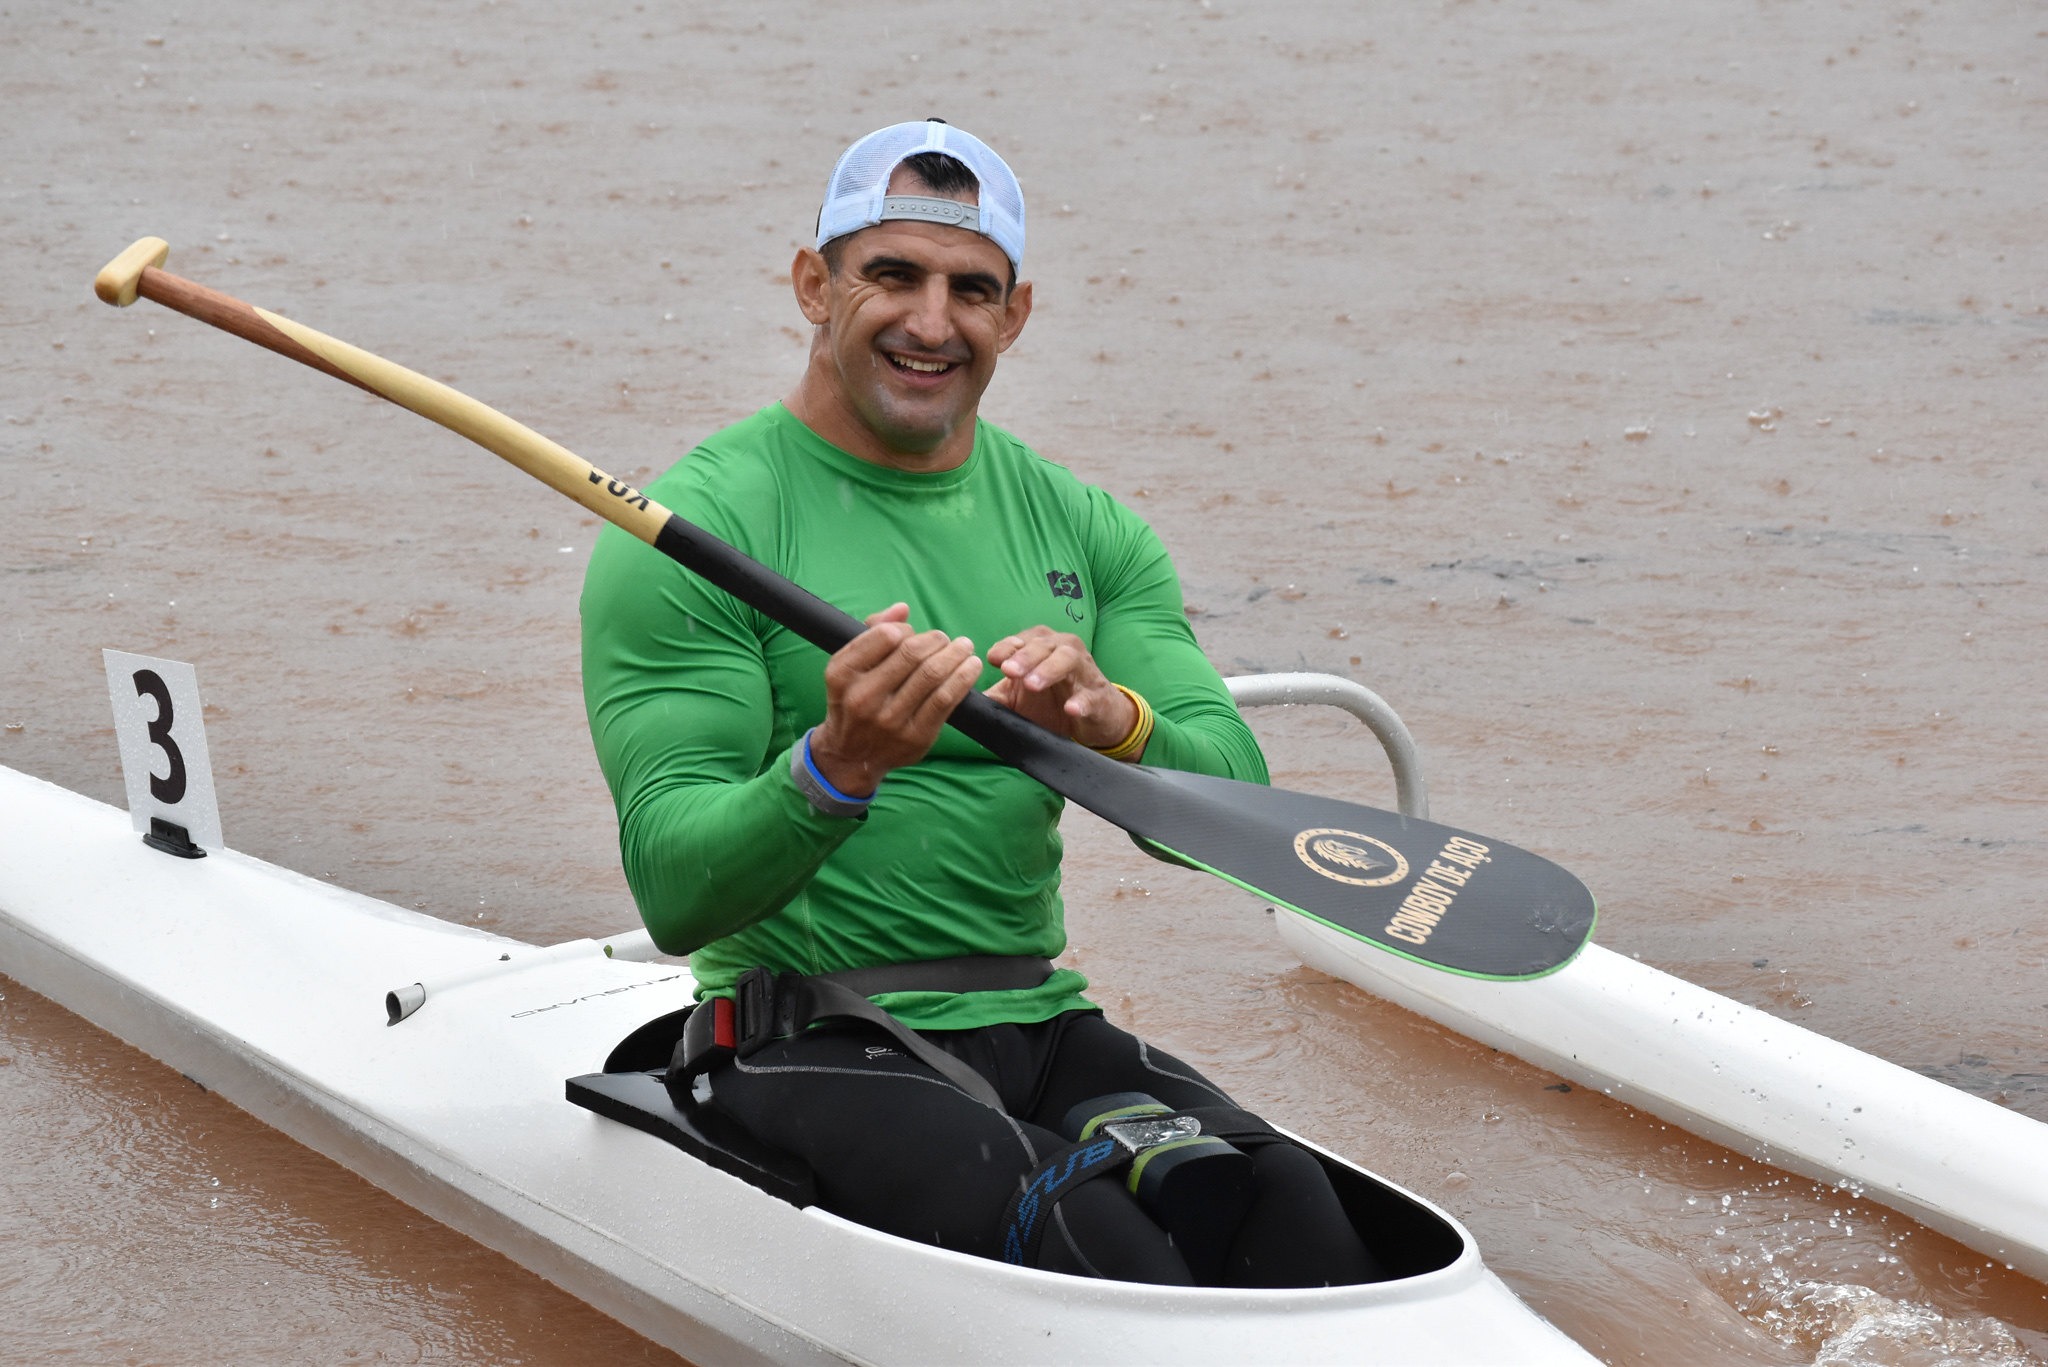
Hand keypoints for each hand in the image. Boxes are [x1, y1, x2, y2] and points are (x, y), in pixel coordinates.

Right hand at [808, 603, 982, 795]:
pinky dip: (963, 678)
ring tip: (964, 648)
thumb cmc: (854, 699)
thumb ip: (872, 631)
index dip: (906, 631)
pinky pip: (945, 699)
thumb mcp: (849, 666)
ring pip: (933, 675)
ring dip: (955, 655)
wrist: (851, 755)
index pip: (886, 636)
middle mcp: (863, 697)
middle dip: (937, 640)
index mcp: (842, 673)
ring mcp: (890, 719)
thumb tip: (902, 609)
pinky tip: (971, 667)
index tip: (914, 635)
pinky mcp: (915, 736)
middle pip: (913, 653)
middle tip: (946, 639)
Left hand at [985, 626, 1137, 748]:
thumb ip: (995, 696)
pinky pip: (1091, 697)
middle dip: (1025, 656)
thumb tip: (960, 701)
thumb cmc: (1054, 700)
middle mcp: (1064, 650)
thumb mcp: (1019, 698)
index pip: (1023, 639)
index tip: (993, 659)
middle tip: (1008, 671)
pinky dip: (1081, 701)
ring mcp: (1084, 672)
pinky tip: (1070, 708)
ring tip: (1032, 684)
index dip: (1008, 647)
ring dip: (1049, 670)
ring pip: (1068, 660)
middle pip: (1045, 645)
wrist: (1097, 718)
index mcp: (1042, 646)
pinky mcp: (1099, 697)